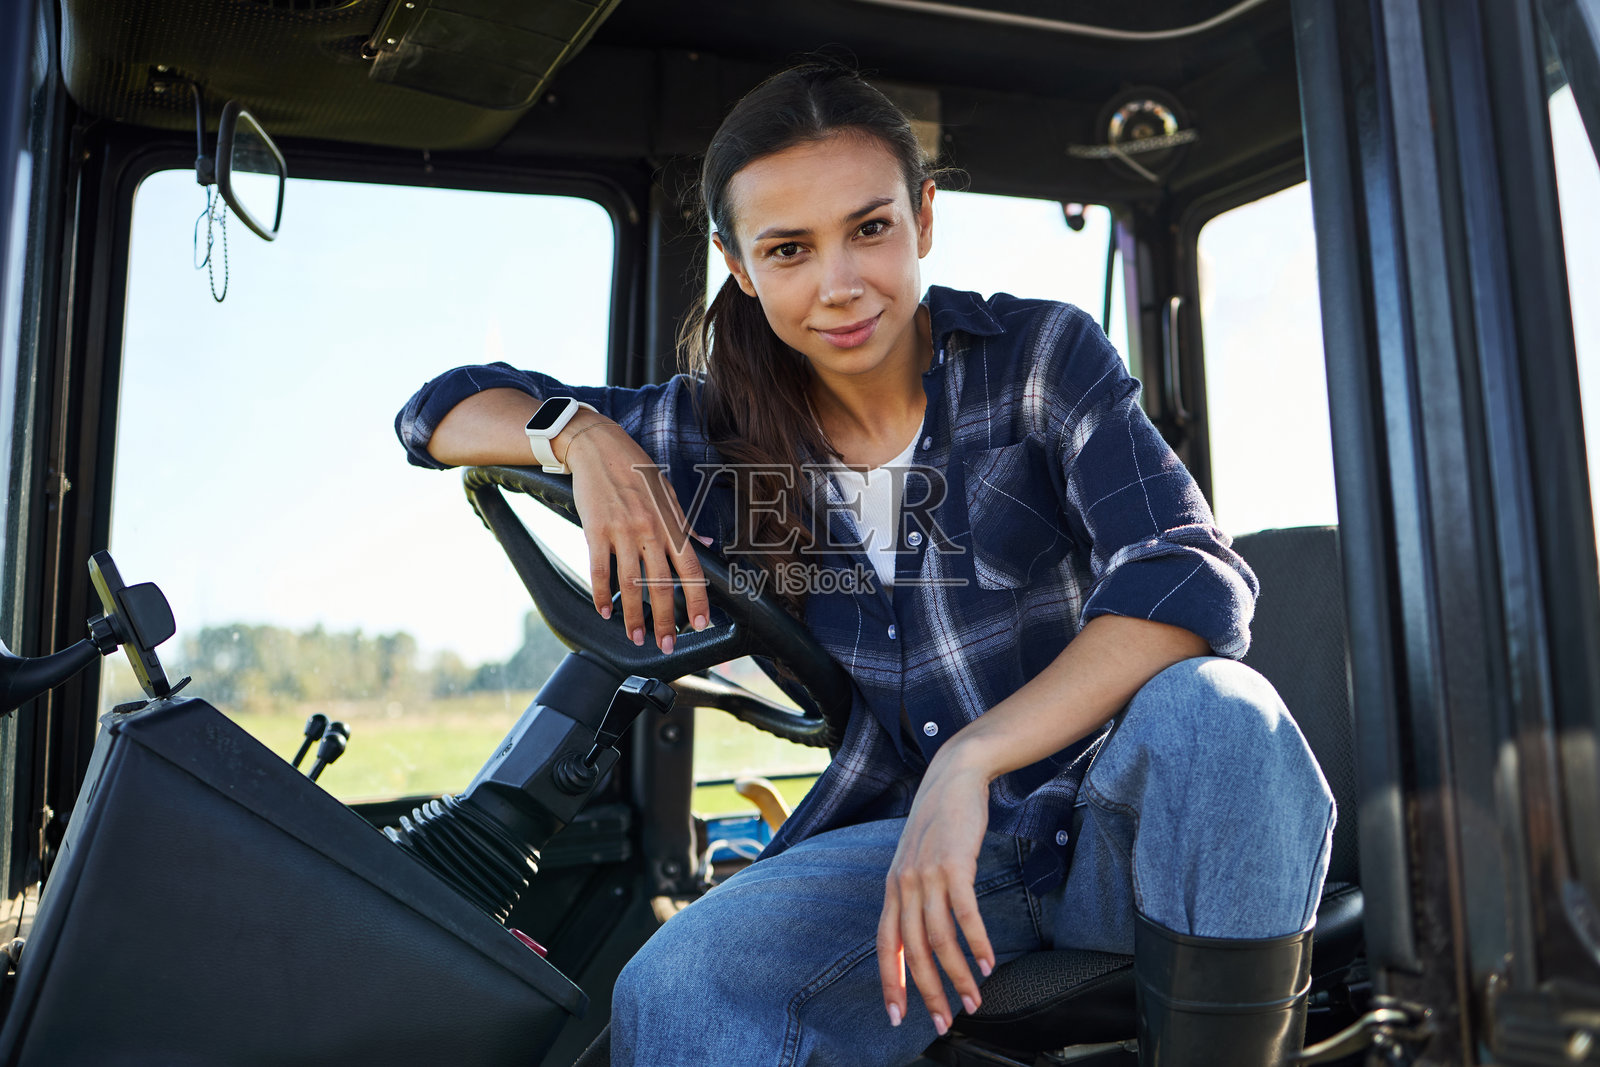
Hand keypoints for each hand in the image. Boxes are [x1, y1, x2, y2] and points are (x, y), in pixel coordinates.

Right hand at [562, 415, 712, 652]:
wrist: (597, 446)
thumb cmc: (635, 468)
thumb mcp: (668, 491)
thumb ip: (685, 522)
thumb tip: (705, 543)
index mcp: (671, 524)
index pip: (691, 570)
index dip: (698, 599)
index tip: (700, 623)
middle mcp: (650, 531)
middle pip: (661, 586)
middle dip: (666, 621)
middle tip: (667, 645)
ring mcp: (622, 533)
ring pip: (631, 585)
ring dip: (634, 616)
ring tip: (636, 637)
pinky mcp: (595, 531)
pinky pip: (600, 571)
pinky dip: (602, 595)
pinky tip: (604, 612)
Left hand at [877, 747, 994, 1034]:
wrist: (953, 777)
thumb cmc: (939, 822)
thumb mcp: (915, 860)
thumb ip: (913, 896)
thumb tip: (921, 936)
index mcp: (893, 888)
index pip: (886, 945)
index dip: (891, 983)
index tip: (898, 1017)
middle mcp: (904, 885)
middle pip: (913, 950)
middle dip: (928, 991)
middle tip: (945, 1021)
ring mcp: (927, 875)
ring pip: (940, 938)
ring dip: (959, 974)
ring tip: (975, 998)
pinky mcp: (954, 865)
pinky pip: (965, 914)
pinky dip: (978, 943)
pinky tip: (990, 963)